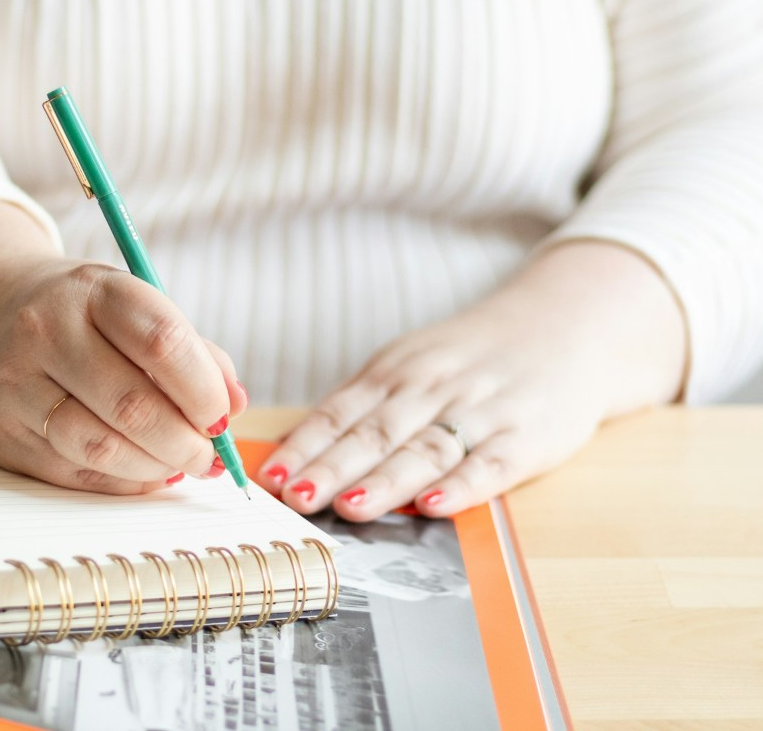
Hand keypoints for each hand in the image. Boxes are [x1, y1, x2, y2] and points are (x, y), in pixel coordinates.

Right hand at [0, 199, 246, 493]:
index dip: (204, 391)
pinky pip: (74, 473)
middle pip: (133, 405)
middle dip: (186, 442)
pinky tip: (142, 471)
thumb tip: (235, 405)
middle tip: (209, 456)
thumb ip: (193, 351)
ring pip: (101, 447)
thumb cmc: (80, 316)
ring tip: (178, 465)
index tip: (222, 417)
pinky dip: (121, 481)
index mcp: (93, 290)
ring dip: (155, 468)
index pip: (162, 343)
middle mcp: (46, 331)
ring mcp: (16, 384)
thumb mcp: (134, 308)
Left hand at [257, 242, 685, 519]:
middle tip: (297, 497)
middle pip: (375, 433)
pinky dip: (461, 486)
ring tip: (349, 507)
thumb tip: (299, 448)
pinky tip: (434, 505)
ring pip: (425, 450)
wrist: (563, 327)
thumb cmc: (470, 358)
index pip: (341, 413)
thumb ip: (362, 405)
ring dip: (385, 481)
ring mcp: (479, 411)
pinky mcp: (525, 436)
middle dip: (333, 467)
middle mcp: (432, 388)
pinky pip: (490, 464)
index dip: (305, 446)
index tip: (272, 478)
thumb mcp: (410, 363)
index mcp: (397, 371)